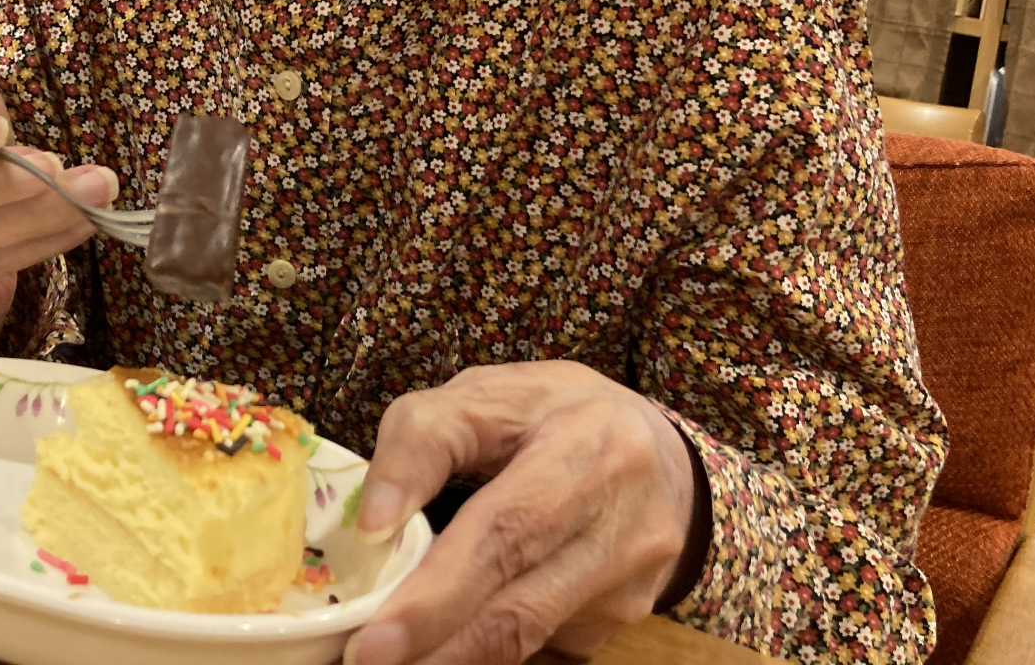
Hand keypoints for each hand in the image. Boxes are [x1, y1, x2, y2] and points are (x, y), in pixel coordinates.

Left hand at [345, 362, 708, 664]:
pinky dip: (481, 648)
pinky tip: (440, 640)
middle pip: (518, 607)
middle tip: (365, 659)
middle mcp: (623, 529)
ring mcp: (628, 588)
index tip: (376, 630)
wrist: (669, 459)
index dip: (440, 587)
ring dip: (451, 656)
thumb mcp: (493, 394)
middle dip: (435, 643)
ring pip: (526, 639)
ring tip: (390, 655)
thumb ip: (425, 437)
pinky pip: (540, 644)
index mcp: (592, 449)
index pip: (509, 530)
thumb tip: (374, 524)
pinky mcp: (620, 623)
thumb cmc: (560, 415)